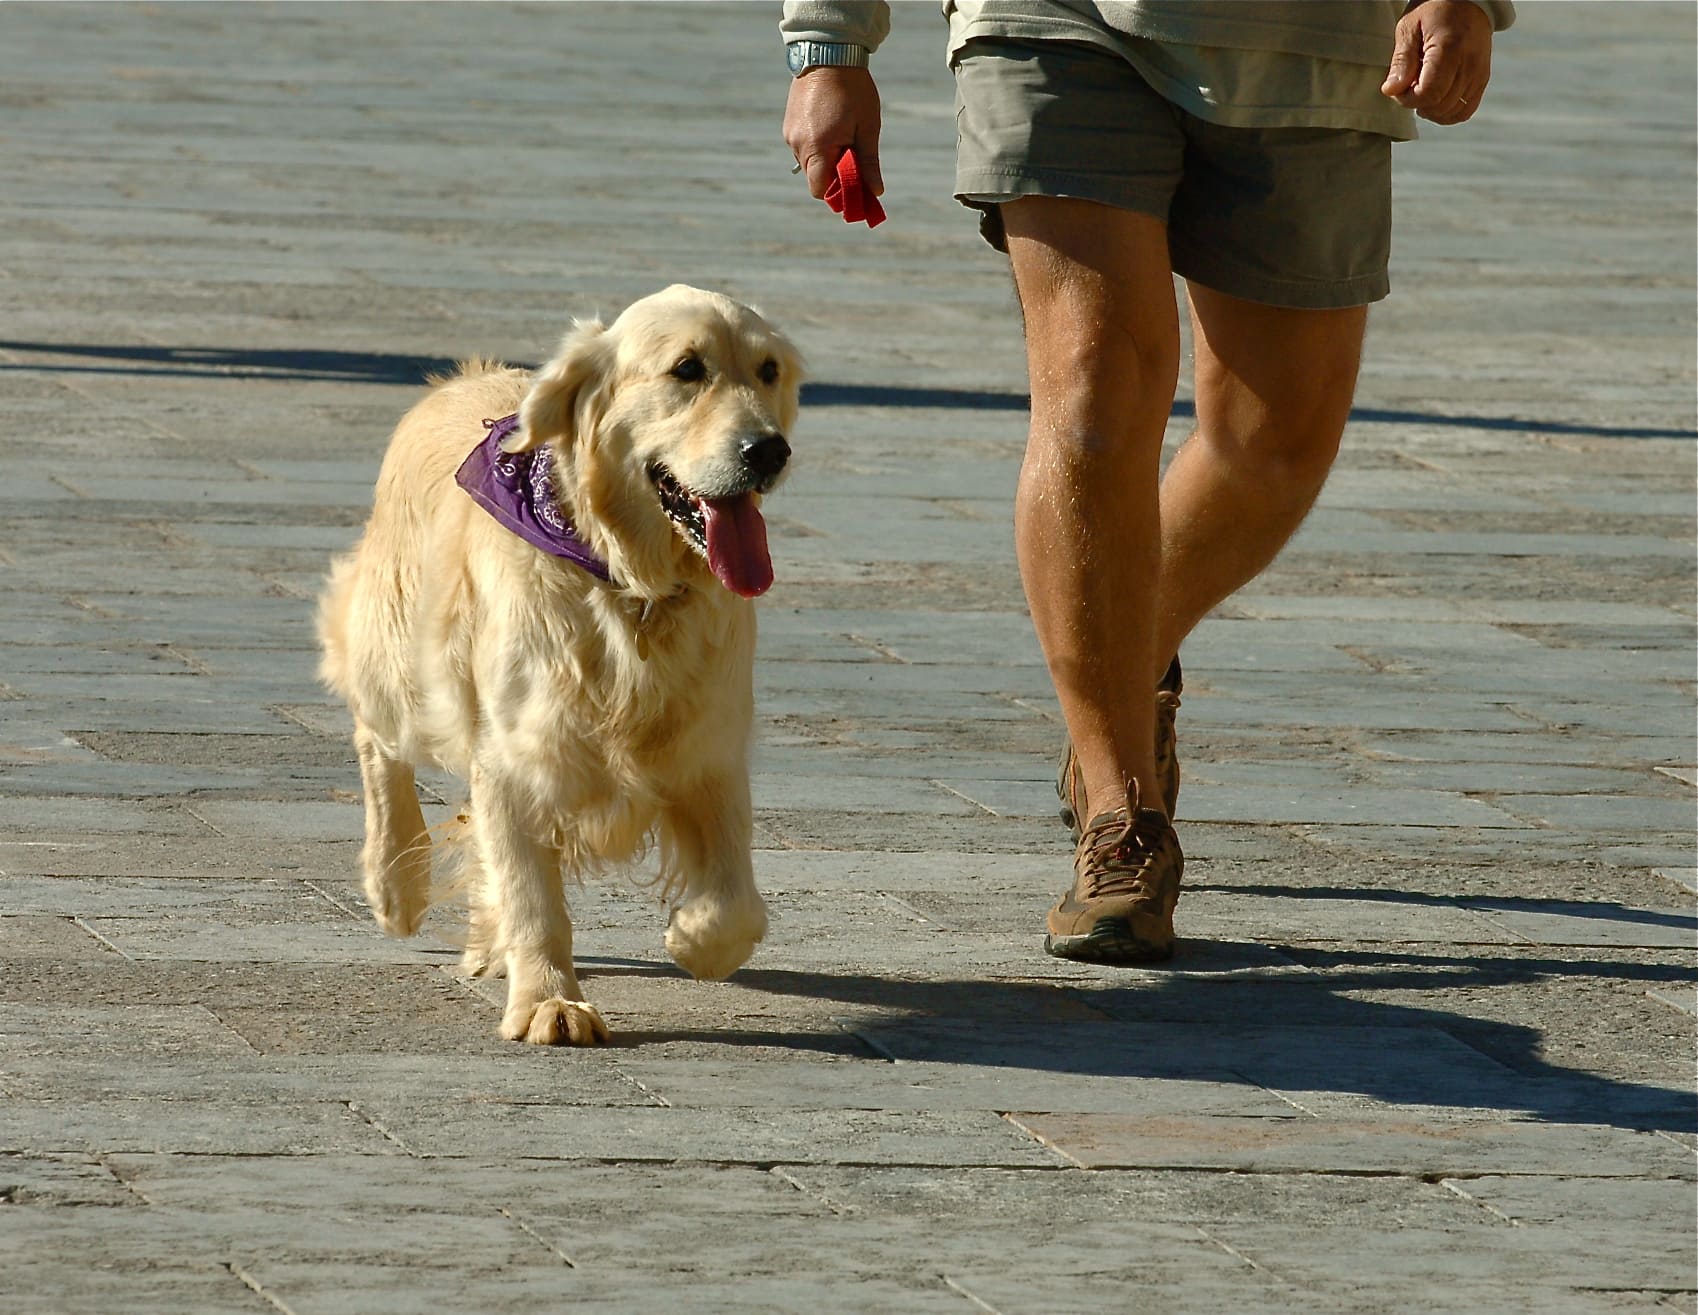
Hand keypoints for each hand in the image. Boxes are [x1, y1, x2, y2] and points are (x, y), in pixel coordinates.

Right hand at [783, 66, 882, 199]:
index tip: (854, 185)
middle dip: (834, 175)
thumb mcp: (867, 128)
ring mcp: (790, 134)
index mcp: (817, 147)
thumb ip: (868, 162)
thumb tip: (875, 191)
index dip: (837, 193)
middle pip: (814, 177)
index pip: (819, 189)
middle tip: (853, 157)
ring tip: (843, 135)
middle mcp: (797, 144)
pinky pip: (803, 147)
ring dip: (825, 159)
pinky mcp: (788, 125)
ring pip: (808, 162)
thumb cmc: (853, 90)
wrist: (828, 53)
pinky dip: (817, 146)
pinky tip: (831, 126)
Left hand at [1381, 0, 1493, 124]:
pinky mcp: (1482, 79)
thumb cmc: (1434, 10)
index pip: (1429, 94)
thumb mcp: (1409, 28)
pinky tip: (1435, 101)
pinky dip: (1448, 112)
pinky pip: (1466, 110)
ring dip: (1431, 110)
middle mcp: (1469, 64)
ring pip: (1452, 112)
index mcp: (1450, 49)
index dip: (1408, 99)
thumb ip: (1401, 61)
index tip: (1399, 87)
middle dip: (1417, 104)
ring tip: (1421, 91)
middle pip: (1440, 106)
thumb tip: (1391, 91)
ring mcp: (1479, 73)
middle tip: (1408, 87)